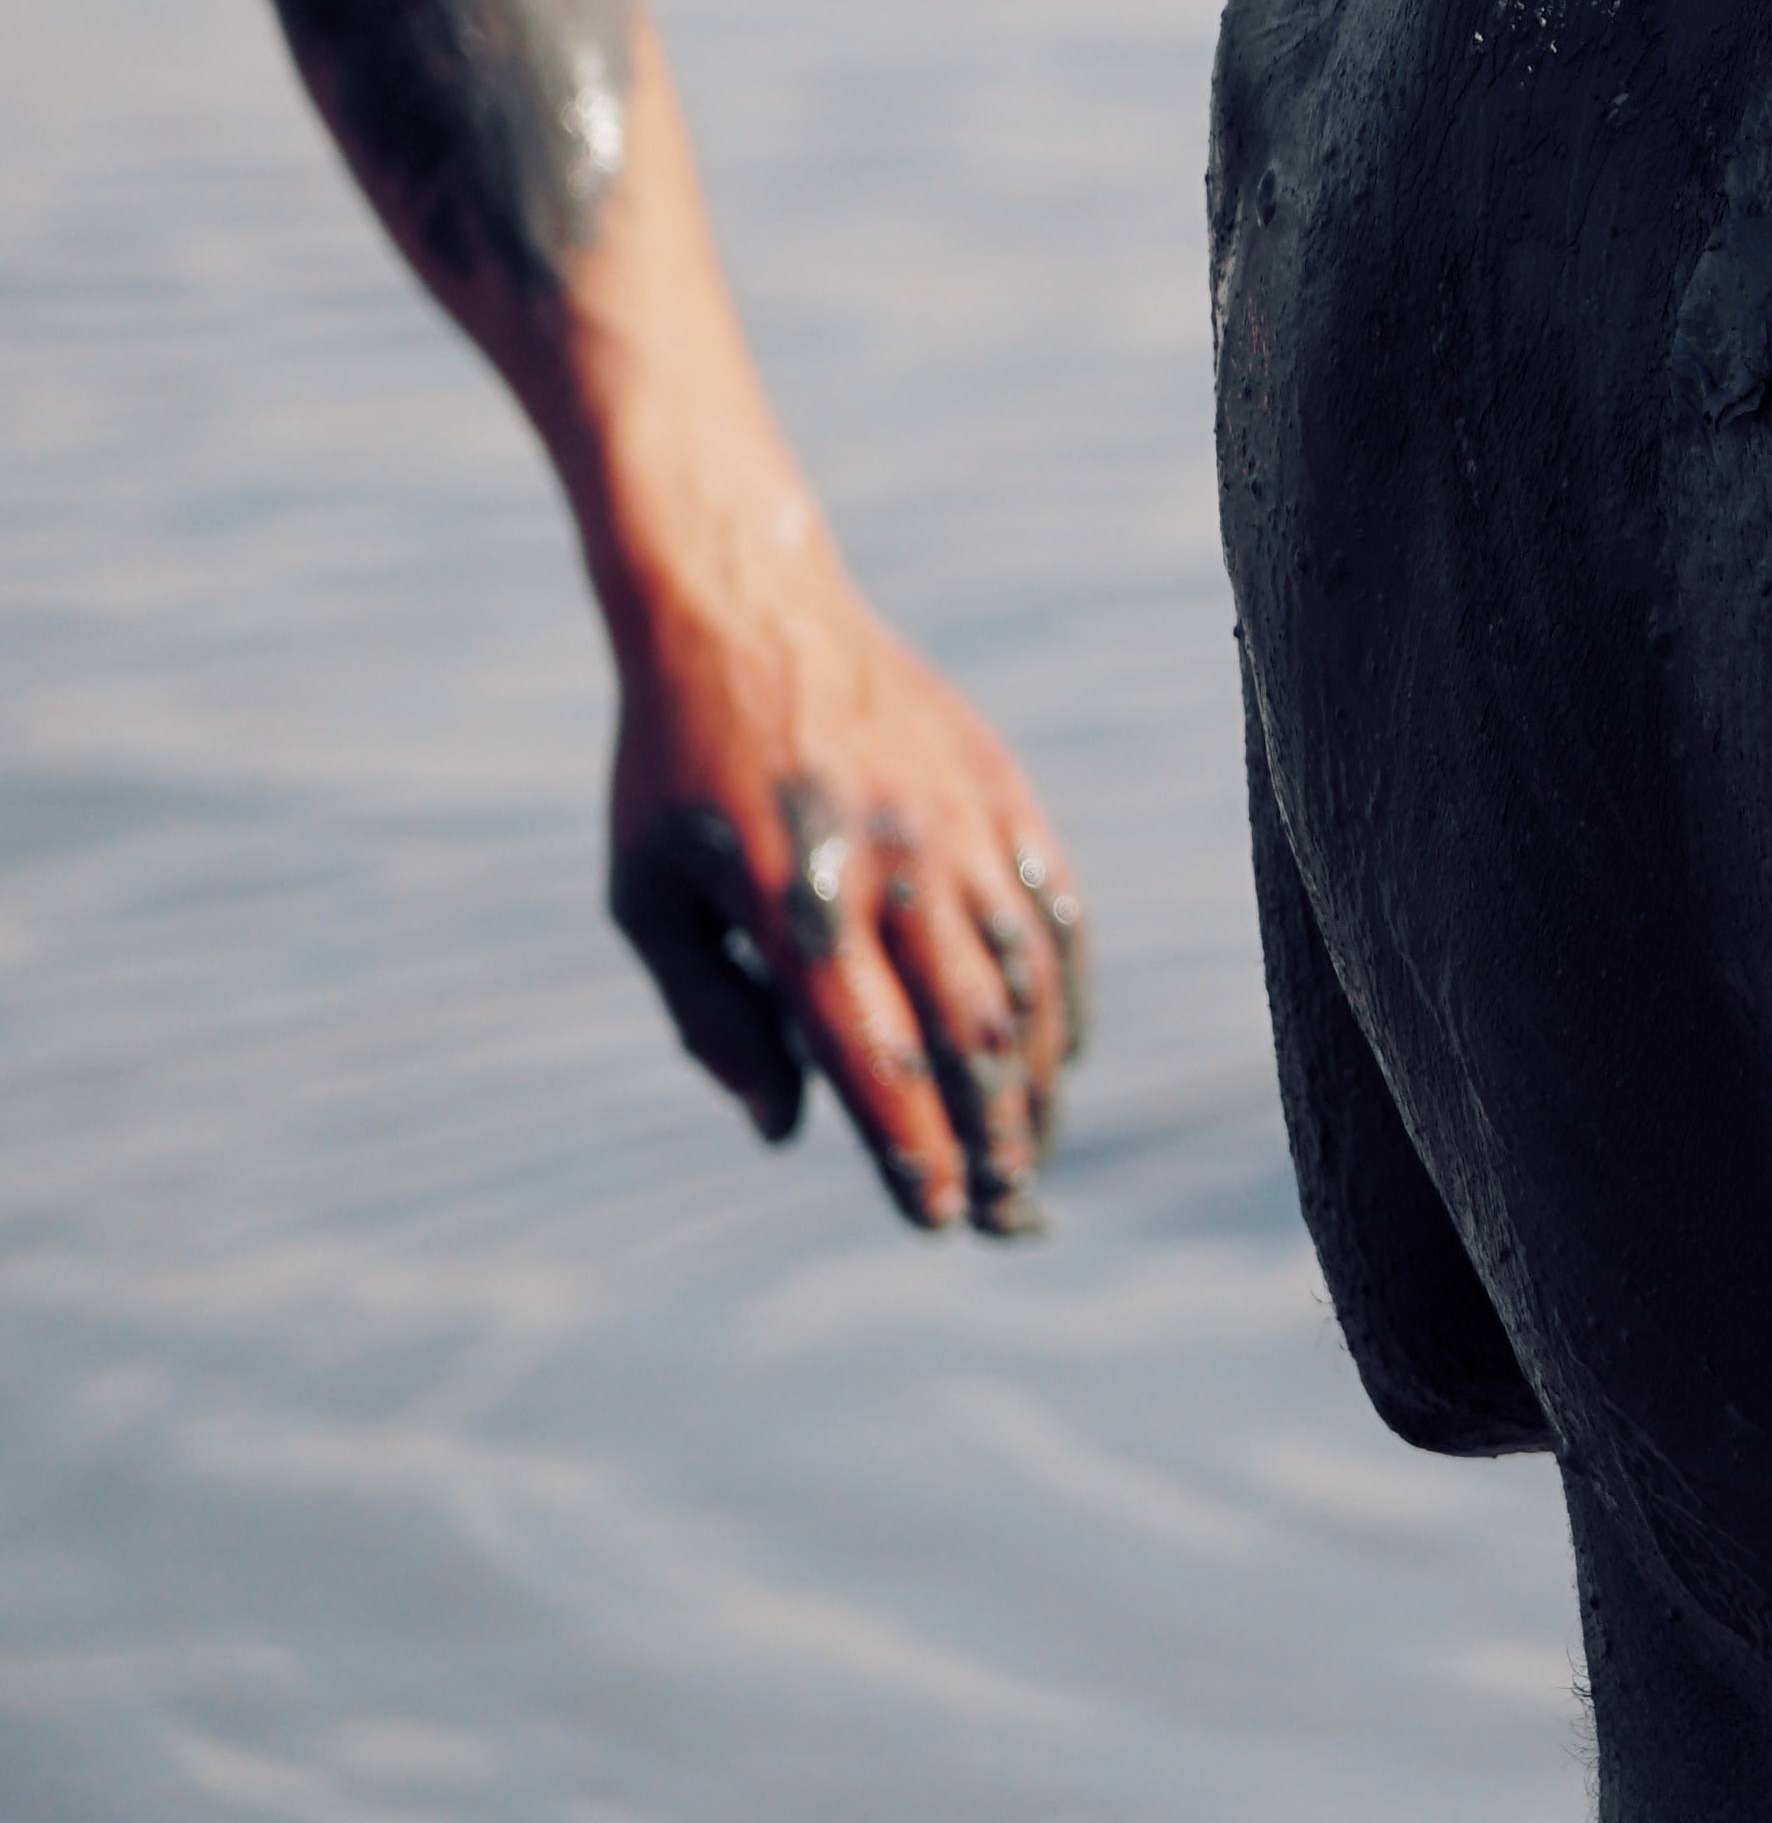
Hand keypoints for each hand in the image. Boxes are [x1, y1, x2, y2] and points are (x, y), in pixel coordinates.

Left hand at [605, 560, 1086, 1235]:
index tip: (939, 1217)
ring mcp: (959, 825)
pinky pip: (1055, 910)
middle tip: (1008, 1212)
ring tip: (1035, 1147)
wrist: (745, 611)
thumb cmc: (676, 771)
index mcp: (792, 905)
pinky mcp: (1001, 790)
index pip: (875, 1060)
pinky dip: (1068, 991)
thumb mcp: (644, 899)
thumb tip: (784, 1129)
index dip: (915, 1151)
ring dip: (1039, 1080)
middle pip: (970, 1036)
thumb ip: (711, 1020)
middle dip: (996, 1138)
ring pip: (1027, 981)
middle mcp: (891, 869)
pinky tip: (1059, 1048)